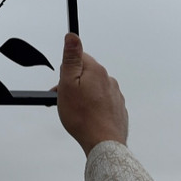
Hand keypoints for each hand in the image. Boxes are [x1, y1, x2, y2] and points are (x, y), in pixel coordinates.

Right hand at [56, 33, 127, 156]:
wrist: (104, 143)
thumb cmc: (83, 117)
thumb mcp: (68, 84)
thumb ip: (71, 58)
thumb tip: (72, 36)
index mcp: (96, 71)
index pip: (78, 58)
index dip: (66, 70)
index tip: (62, 84)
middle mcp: (108, 80)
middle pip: (85, 73)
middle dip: (73, 84)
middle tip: (65, 100)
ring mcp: (115, 95)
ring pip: (94, 89)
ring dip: (83, 96)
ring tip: (76, 112)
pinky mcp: (117, 108)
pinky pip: (102, 102)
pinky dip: (93, 107)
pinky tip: (87, 118)